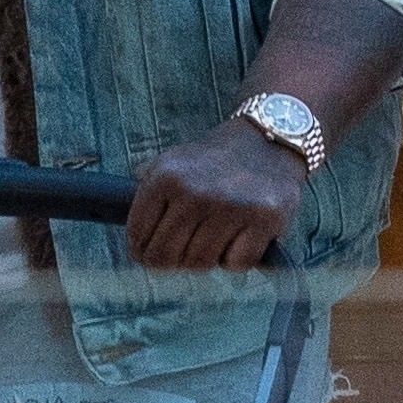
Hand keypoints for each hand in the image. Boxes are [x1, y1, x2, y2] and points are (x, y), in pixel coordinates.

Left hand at [127, 118, 305, 270]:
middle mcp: (195, 192)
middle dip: (172, 260)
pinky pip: (235, 264)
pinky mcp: (263, 219)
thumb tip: (134, 240)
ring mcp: (230, 206)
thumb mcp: (172, 162)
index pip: (138, 235)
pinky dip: (236, 259)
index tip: (149, 253)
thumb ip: (146, 193)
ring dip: (205, 258)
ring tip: (214, 237)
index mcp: (166, 177)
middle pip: (166, 256)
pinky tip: (240, 238)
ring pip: (200, 263)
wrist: (268, 139)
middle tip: (183, 253)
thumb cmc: (216, 160)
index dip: (142, 251)